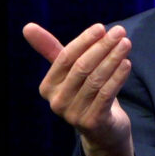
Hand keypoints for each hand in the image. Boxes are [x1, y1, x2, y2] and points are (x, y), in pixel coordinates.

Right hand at [23, 23, 134, 155]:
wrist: (103, 129)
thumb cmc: (85, 92)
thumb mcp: (69, 71)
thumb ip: (52, 49)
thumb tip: (27, 26)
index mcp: (47, 87)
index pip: (65, 58)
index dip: (84, 41)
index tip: (101, 27)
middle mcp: (56, 102)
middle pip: (81, 67)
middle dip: (102, 46)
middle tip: (120, 31)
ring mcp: (73, 114)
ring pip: (96, 80)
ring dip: (113, 58)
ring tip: (126, 43)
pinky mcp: (92, 122)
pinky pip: (106, 94)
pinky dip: (118, 77)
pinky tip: (127, 63)